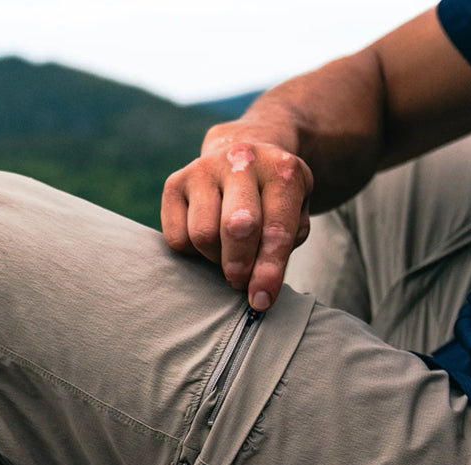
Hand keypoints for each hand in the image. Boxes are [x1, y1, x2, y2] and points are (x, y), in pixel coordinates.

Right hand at [161, 123, 313, 311]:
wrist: (241, 158)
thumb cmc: (272, 200)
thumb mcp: (294, 217)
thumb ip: (283, 250)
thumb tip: (258, 291)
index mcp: (282, 171)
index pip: (277, 230)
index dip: (269, 272)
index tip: (261, 301)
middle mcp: (241, 161)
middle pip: (236, 227)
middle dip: (239, 265)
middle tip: (239, 281)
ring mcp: (205, 168)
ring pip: (202, 235)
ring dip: (215, 259)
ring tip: (227, 254)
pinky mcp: (175, 182)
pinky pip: (177, 237)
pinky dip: (192, 252)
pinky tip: (207, 241)